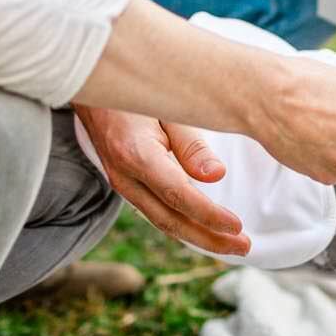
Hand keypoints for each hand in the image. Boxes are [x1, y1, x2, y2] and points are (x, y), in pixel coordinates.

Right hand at [75, 105, 250, 257]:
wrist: (91, 88)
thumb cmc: (136, 92)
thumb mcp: (168, 107)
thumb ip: (191, 143)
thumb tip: (216, 176)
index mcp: (136, 154)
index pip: (178, 195)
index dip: (209, 215)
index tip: (238, 226)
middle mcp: (125, 176)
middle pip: (170, 220)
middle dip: (209, 239)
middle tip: (244, 247)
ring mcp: (121, 183)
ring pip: (162, 221)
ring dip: (198, 237)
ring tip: (231, 244)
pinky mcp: (126, 184)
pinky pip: (155, 211)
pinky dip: (182, 225)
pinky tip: (204, 229)